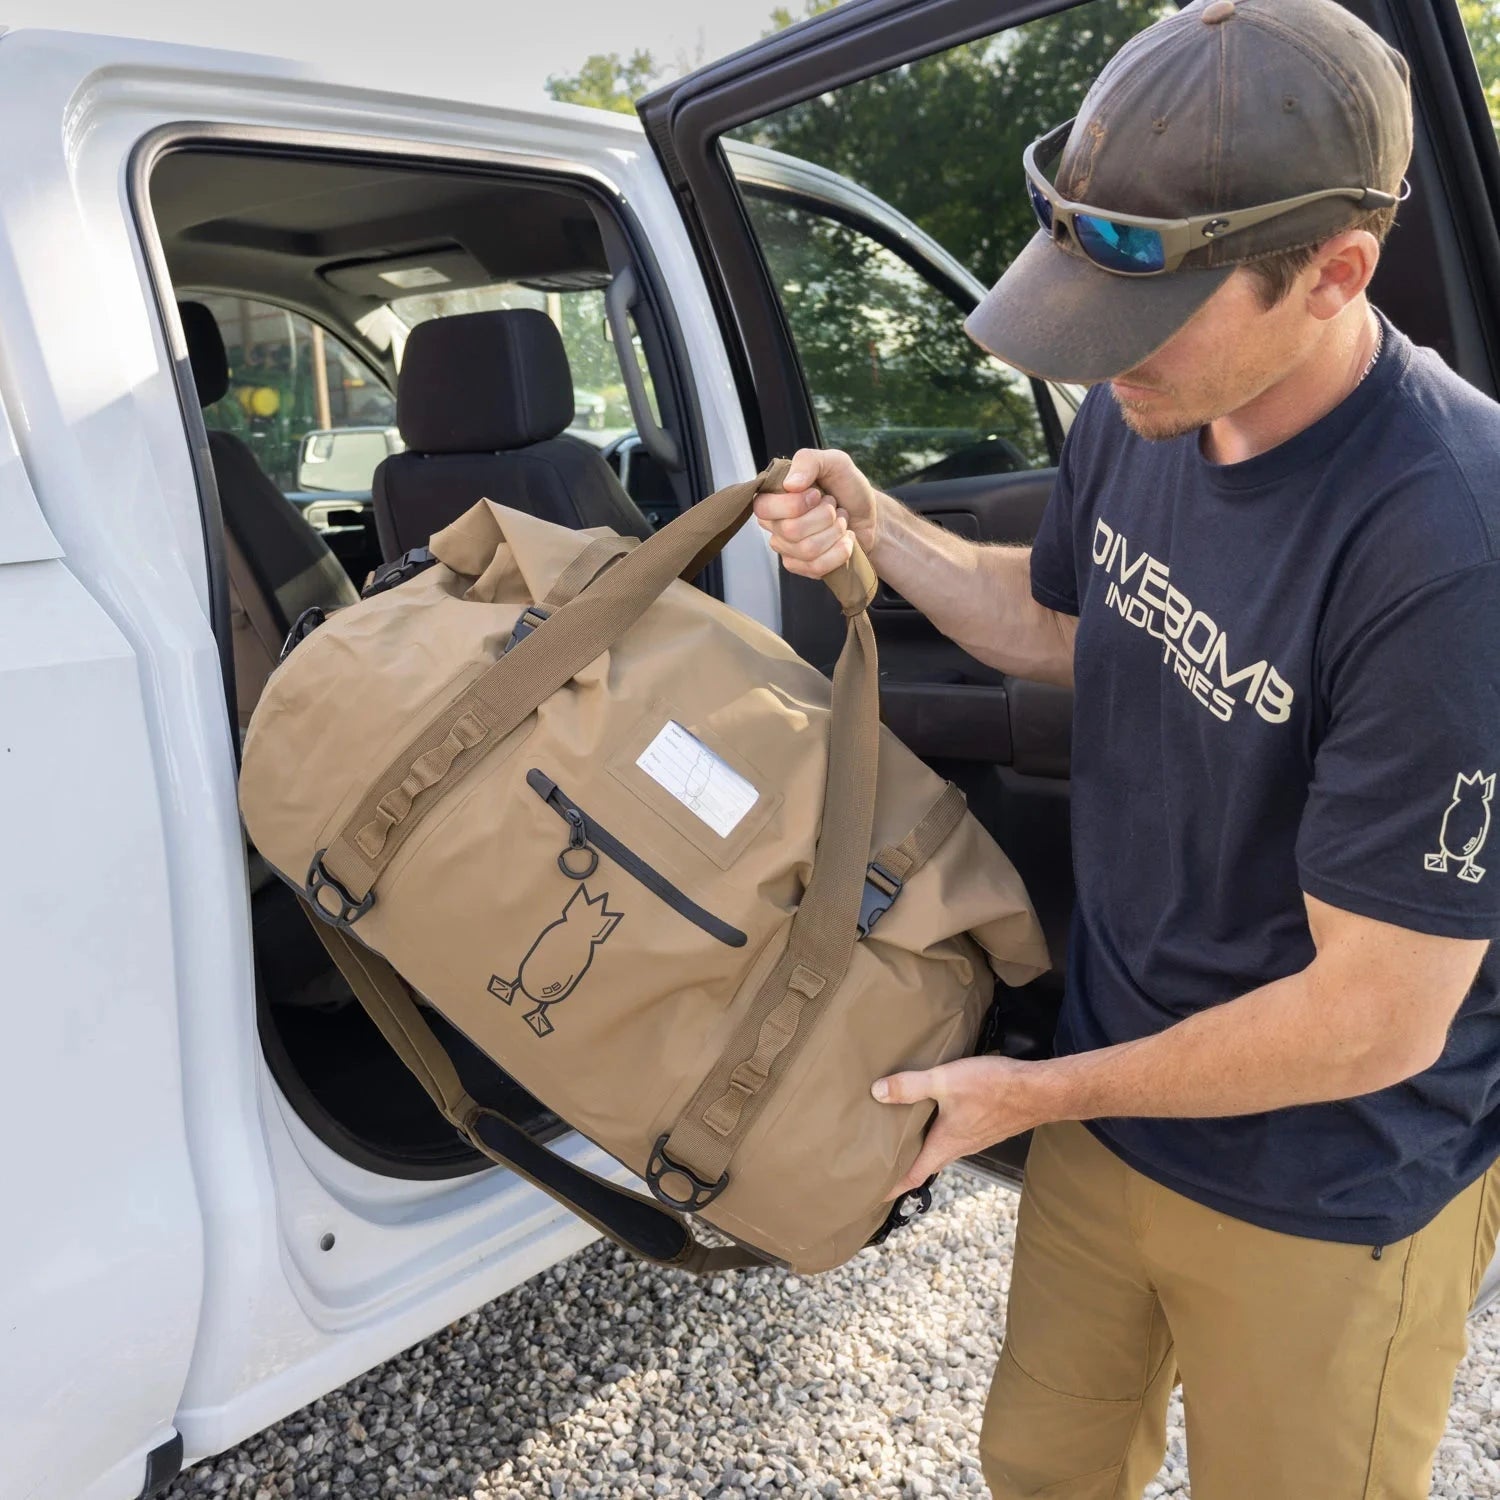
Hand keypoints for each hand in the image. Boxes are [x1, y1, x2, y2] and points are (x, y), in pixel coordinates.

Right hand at [751, 447, 881, 579]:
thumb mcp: (834, 462)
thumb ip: (809, 461)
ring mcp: (787, 548)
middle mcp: (774, 524)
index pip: (764, 507)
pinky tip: (845, 540)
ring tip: (841, 522)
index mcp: (773, 496)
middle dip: (824, 517)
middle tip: (834, 508)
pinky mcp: (801, 567)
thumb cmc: (847, 487)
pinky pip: (816, 567)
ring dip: (835, 533)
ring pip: (807, 550)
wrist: (870, 515)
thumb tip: (790, 485)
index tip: (817, 494)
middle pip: (791, 530)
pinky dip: (840, 552)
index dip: (795, 504)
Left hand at [872, 1054, 1051, 1199]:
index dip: (890, 1188)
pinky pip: (954, 1138)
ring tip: (899, 1142)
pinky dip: (937, 1135)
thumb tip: (877, 1093)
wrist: (1041, 1092)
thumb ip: (911, 1086)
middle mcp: (958, 1148)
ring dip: (920, 1151)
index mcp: (944, 1145)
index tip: (872, 1196)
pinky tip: (933, 1119)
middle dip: (901, 1169)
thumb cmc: (995, 1089)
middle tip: (879, 1167)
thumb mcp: (946, 1081)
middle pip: (924, 1166)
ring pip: (939, 1151)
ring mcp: (973, 1140)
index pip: (912, 1176)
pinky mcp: (983, 1128)